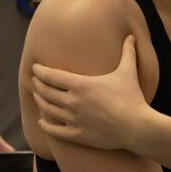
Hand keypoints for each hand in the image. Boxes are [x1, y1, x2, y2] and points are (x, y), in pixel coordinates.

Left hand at [31, 36, 148, 149]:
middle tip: (34, 81)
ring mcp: (73, 120)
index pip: (51, 76)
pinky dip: (45, 125)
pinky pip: (54, 131)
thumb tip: (130, 36)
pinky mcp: (77, 135)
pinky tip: (41, 121)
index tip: (35, 68)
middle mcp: (72, 102)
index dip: (40, 71)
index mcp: (80, 85)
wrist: (136, 126)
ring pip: (47, 110)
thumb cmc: (131, 97)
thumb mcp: (128, 72)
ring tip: (36, 97)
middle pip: (46, 92)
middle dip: (38, 85)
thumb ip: (127, 52)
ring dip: (39, 102)